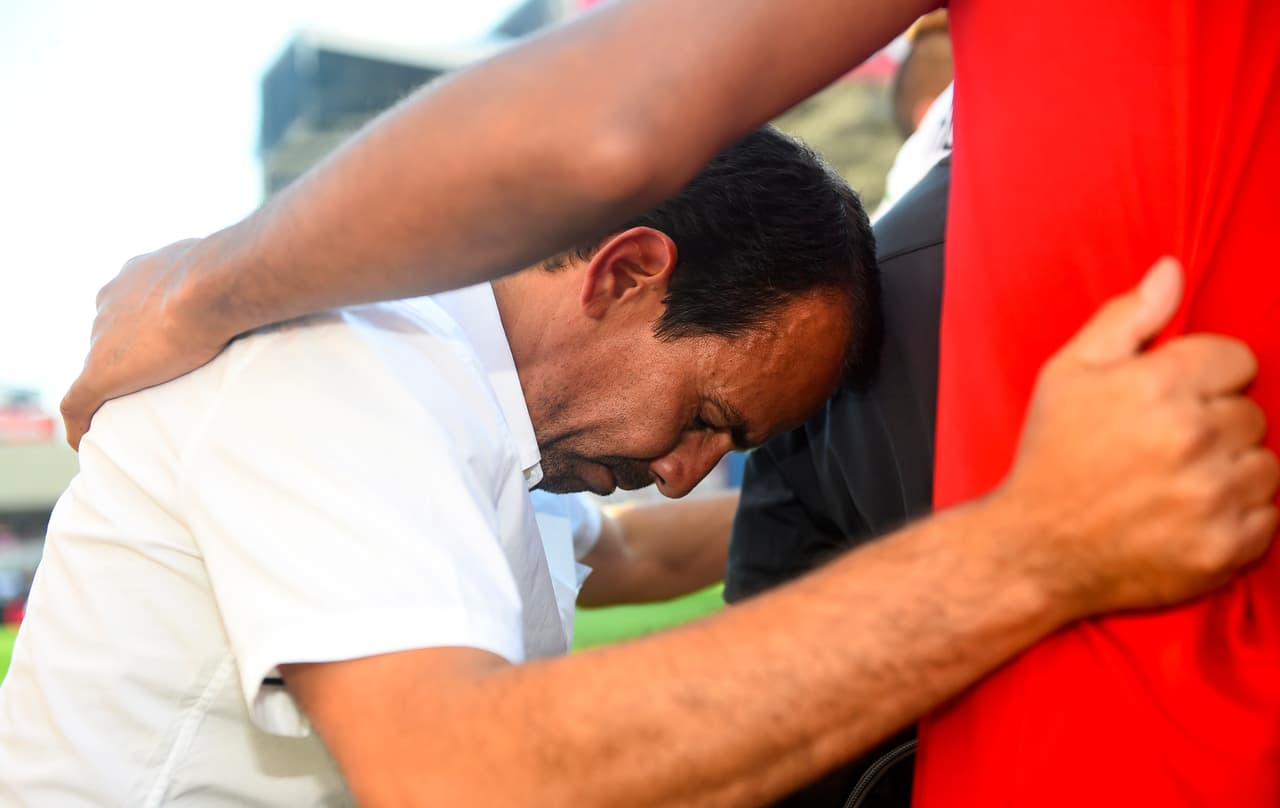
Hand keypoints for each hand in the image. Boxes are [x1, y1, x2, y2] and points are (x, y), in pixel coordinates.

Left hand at [61, 238, 228, 448]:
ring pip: (99, 365)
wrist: (213, 286)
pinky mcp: (99, 372)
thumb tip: (248, 291)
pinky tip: (84, 440)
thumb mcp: (224, 271)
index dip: (147, 326)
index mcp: (137, 275)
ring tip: (138, 406)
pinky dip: (79, 422)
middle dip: (128, 353)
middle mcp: (112, 298)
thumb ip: (220, 281)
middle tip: (160, 376)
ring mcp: (102, 336)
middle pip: (111, 334)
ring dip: (114, 383)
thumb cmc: (228, 277)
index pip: (131, 304)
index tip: (167, 342)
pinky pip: (77, 403)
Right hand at [997, 257, 1277, 616]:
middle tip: (1164, 448)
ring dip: (1231, 471)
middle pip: (1251, 413)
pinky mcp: (1225, 547)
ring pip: (1265, 464)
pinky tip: (1192, 515)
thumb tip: (1170, 271)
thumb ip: (1125, 318)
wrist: (1034, 549)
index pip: (1236, 359)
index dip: (1203, 379)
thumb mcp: (1066, 374)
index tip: (1172, 402)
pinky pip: (1268, 516)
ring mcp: (1212, 496)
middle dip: (1215, 425)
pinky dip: (1239, 518)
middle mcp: (1192, 438)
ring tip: (1179, 483)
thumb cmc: (1050, 458)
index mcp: (1157, 386)